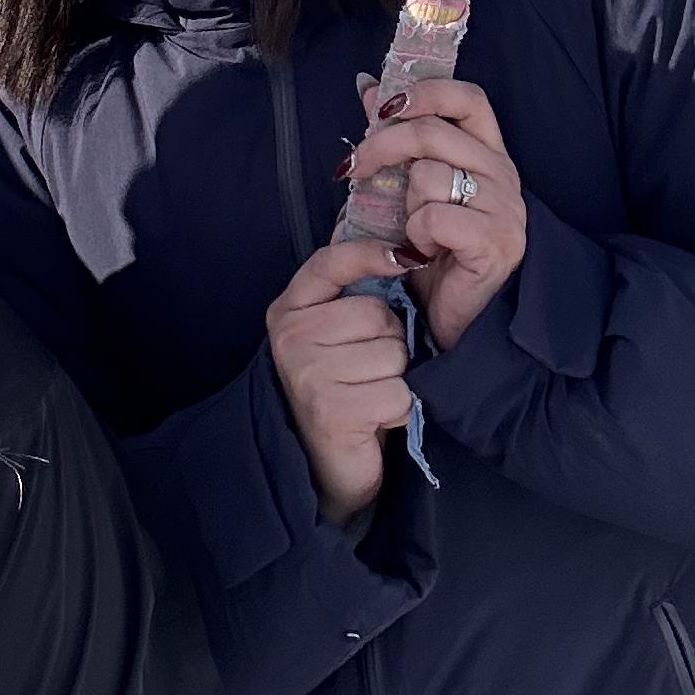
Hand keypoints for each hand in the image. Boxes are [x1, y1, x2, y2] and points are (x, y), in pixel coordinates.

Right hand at [266, 232, 413, 528]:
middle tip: (368, 370)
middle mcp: (290, 337)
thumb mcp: (334, 333)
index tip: (406, 258)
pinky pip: (398, 392)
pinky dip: (399, 408)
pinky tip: (375, 419)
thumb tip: (377, 229)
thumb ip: (349, 288)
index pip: (330, 262)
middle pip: (377, 315)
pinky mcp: (332, 409)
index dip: (371, 254)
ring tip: (370, 394)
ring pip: (392, 354)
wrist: (324, 465)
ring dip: (396, 379)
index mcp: (288, 310)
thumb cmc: (339, 389)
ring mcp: (308, 372)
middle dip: (389, 343)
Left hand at [346, 77, 527, 355]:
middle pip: (432, 131)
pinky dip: (417, 236)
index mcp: (487, 155)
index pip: (468, 98)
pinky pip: (435, 217)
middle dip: (381, 147)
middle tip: (355, 169)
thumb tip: (369, 87)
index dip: (426, 91)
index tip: (385, 107)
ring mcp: (505, 209)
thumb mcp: (408, 188)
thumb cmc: (431, 253)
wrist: (449, 320)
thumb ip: (395, 137)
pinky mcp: (497, 243)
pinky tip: (422, 253)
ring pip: (428, 175)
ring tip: (414, 231)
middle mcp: (503, 175)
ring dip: (406, 205)